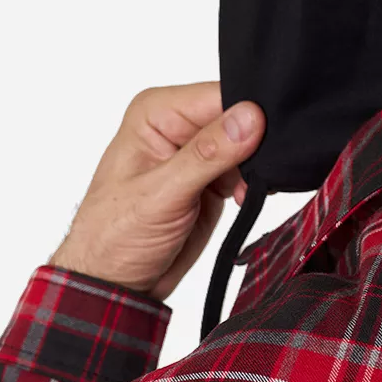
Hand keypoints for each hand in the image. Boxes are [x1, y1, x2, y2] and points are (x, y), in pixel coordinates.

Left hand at [50, 81, 264, 300]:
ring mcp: (199, 150)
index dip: (249, 113)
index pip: (219, 95)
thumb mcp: (161, 195)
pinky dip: (254, 180)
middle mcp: (179, 124)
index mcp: (158, 112)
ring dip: (255, 164)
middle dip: (255, 140)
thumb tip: (250, 116)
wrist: (116, 286)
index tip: (266, 138)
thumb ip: (208, 154)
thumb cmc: (114, 238)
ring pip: (249, 141)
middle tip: (255, 170)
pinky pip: (248, 165)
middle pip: (238, 114)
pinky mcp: (213, 175)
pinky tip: (242, 196)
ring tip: (242, 189)